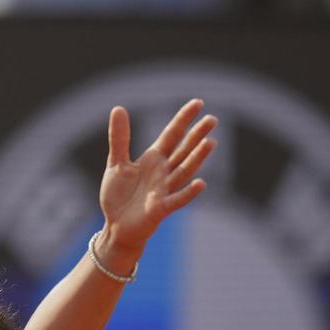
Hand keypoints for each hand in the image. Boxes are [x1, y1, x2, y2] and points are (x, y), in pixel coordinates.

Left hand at [96, 99, 216, 269]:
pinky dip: (188, 193)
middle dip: (196, 135)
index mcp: (154, 159)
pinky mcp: (160, 208)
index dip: (183, 119)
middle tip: (212, 119)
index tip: (198, 103)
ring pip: (184, 171)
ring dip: (196, 158)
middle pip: (183, 150)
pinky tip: (200, 184)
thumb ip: (120, 138)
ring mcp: (164, 190)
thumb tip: (119, 108)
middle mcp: (163, 172)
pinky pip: (176, 200)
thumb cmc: (119, 196)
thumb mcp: (116, 163)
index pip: (172, 135)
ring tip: (210, 142)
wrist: (116, 226)